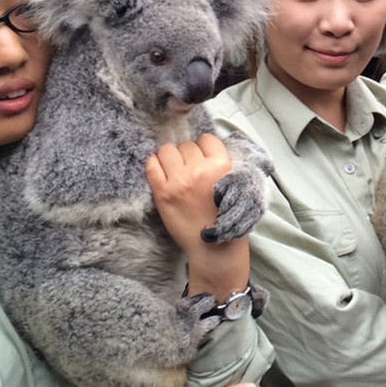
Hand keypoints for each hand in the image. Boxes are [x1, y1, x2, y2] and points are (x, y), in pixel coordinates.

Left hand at [146, 134, 249, 300]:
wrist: (213, 247)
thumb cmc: (224, 216)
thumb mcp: (233, 184)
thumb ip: (220, 163)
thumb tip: (201, 145)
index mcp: (222, 166)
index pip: (206, 139)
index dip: (203, 148)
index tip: (202, 160)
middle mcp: (200, 170)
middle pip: (186, 145)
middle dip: (186, 156)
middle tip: (189, 172)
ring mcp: (180, 181)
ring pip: (167, 150)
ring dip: (169, 158)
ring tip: (174, 173)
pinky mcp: (163, 193)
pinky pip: (151, 164)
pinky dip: (154, 165)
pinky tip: (160, 173)